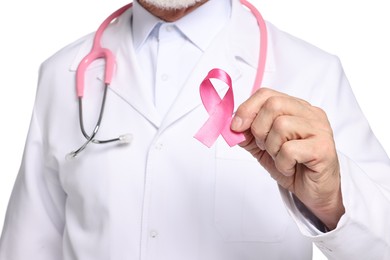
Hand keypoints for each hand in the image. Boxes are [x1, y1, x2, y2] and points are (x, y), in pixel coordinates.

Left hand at [231, 88, 344, 229]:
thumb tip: (232, 125)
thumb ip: (248, 134)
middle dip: (259, 129)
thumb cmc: (292, 165)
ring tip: (280, 158)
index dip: (247, 109)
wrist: (315, 191)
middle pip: (273, 104)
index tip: (236, 127)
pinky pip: (290, 150)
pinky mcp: (323, 149)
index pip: (267, 94)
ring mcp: (319, 130)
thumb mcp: (263, 146)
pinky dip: (282, 163)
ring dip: (272, 148)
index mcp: (296, 108)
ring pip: (281, 126)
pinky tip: (290, 167)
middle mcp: (310, 114)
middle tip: (264, 146)